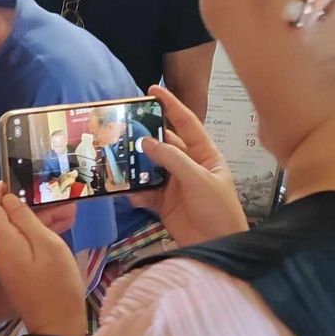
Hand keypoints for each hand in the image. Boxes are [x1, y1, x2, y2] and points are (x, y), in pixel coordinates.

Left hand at [0, 182, 85, 335]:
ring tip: (69, 211)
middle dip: (28, 205)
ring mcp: (8, 264)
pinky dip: (40, 235)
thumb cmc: (56, 284)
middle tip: (57, 197)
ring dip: (39, 220)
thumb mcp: (46, 245)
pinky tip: (63, 228)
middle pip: (5, 220)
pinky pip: (25, 246)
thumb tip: (8, 199)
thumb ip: (26, 219)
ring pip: (18, 232)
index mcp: (3, 242)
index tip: (14, 180)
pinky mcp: (19, 274)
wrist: (57, 327)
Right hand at [129, 85, 248, 245]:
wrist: (217, 245)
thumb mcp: (199, 180)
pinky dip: (134, 191)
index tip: (151, 90)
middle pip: (163, 143)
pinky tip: (125, 191)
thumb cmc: (218, 209)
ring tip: (115, 157)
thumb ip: (172, 159)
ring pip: (149, 167)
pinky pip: (143, 191)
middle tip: (121, 126)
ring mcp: (173, 184)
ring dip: (134, 164)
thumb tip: (145, 142)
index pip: (186, 123)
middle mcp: (187, 165)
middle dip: (144, 135)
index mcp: (203, 154)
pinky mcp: (162, 203)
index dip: (170, 105)